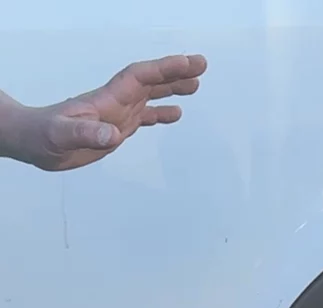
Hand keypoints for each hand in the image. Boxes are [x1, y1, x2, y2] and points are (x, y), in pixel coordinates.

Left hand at [0, 54, 205, 170]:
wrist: (34, 142)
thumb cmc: (44, 136)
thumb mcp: (62, 135)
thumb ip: (85, 133)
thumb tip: (113, 135)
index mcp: (107, 99)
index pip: (140, 77)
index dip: (165, 69)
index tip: (189, 64)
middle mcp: (116, 102)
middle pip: (150, 81)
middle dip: (175, 72)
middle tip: (202, 66)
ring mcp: (117, 114)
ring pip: (150, 96)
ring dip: (172, 89)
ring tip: (196, 86)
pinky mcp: (115, 128)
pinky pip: (143, 117)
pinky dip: (160, 114)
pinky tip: (175, 115)